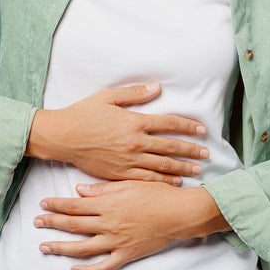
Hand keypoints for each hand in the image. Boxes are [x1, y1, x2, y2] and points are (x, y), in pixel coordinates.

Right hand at [26, 83, 208, 184]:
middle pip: (170, 147)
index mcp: (134, 122)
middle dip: (191, 151)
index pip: (169, 124)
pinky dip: (162, 181)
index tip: (201, 130)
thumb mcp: (108, 97)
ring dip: (181, 168)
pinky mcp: (119, 174)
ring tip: (197, 170)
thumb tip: (156, 88)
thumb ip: (134, 93)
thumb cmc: (83, 113)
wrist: (63, 137)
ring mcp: (128, 160)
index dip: (188, 127)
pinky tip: (174, 182)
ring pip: (162, 166)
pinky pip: (146, 179)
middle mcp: (135, 143)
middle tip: (206, 154)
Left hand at [34, 181, 229, 269]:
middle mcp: (108, 223)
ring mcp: (116, 241)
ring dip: (61, 247)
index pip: (75, 204)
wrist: (179, 213)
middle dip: (52, 223)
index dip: (56, 204)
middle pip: (74, 224)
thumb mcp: (129, 184)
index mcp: (108, 203)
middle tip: (36, 222)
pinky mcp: (126, 254)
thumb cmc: (157, 194)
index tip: (42, 203)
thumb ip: (103, 189)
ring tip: (45, 246)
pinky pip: (103, 266)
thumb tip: (79, 190)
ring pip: (82, 247)